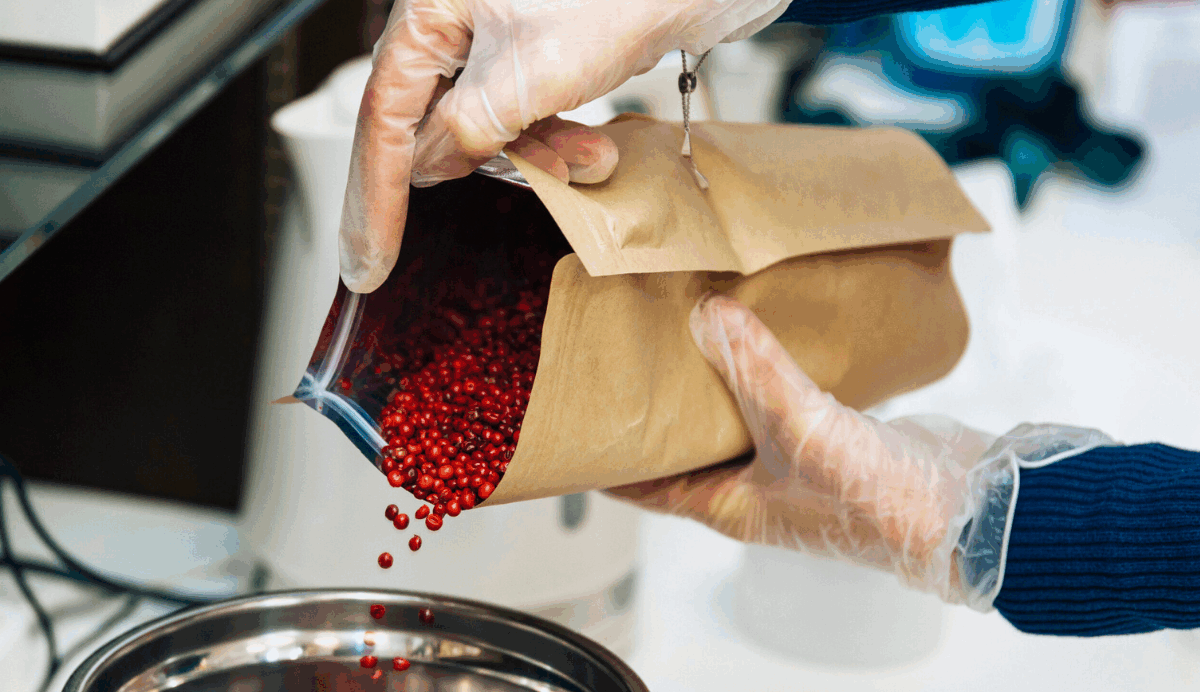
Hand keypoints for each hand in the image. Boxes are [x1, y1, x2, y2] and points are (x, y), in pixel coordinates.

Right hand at [338, 0, 792, 292]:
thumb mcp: (526, 78)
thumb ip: (464, 129)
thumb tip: (425, 166)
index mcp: (432, 9)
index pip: (382, 117)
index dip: (373, 197)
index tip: (370, 261)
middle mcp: (458, 19)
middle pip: (432, 121)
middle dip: (480, 167)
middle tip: (512, 195)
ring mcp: (500, 35)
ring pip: (488, 124)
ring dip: (535, 157)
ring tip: (584, 162)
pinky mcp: (542, 51)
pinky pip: (527, 113)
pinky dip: (557, 141)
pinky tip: (592, 151)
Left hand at [609, 294, 1002, 604]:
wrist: (963, 508)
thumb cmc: (879, 503)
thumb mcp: (801, 428)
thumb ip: (753, 370)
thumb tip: (706, 316)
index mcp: (726, 504)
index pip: (644, 486)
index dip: (608, 460)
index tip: (577, 426)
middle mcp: (749, 486)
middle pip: (682, 443)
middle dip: (657, 404)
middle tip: (625, 352)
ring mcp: (787, 461)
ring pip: (729, 416)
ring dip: (708, 380)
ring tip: (679, 328)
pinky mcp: (824, 436)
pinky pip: (775, 398)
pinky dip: (758, 369)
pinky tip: (751, 332)